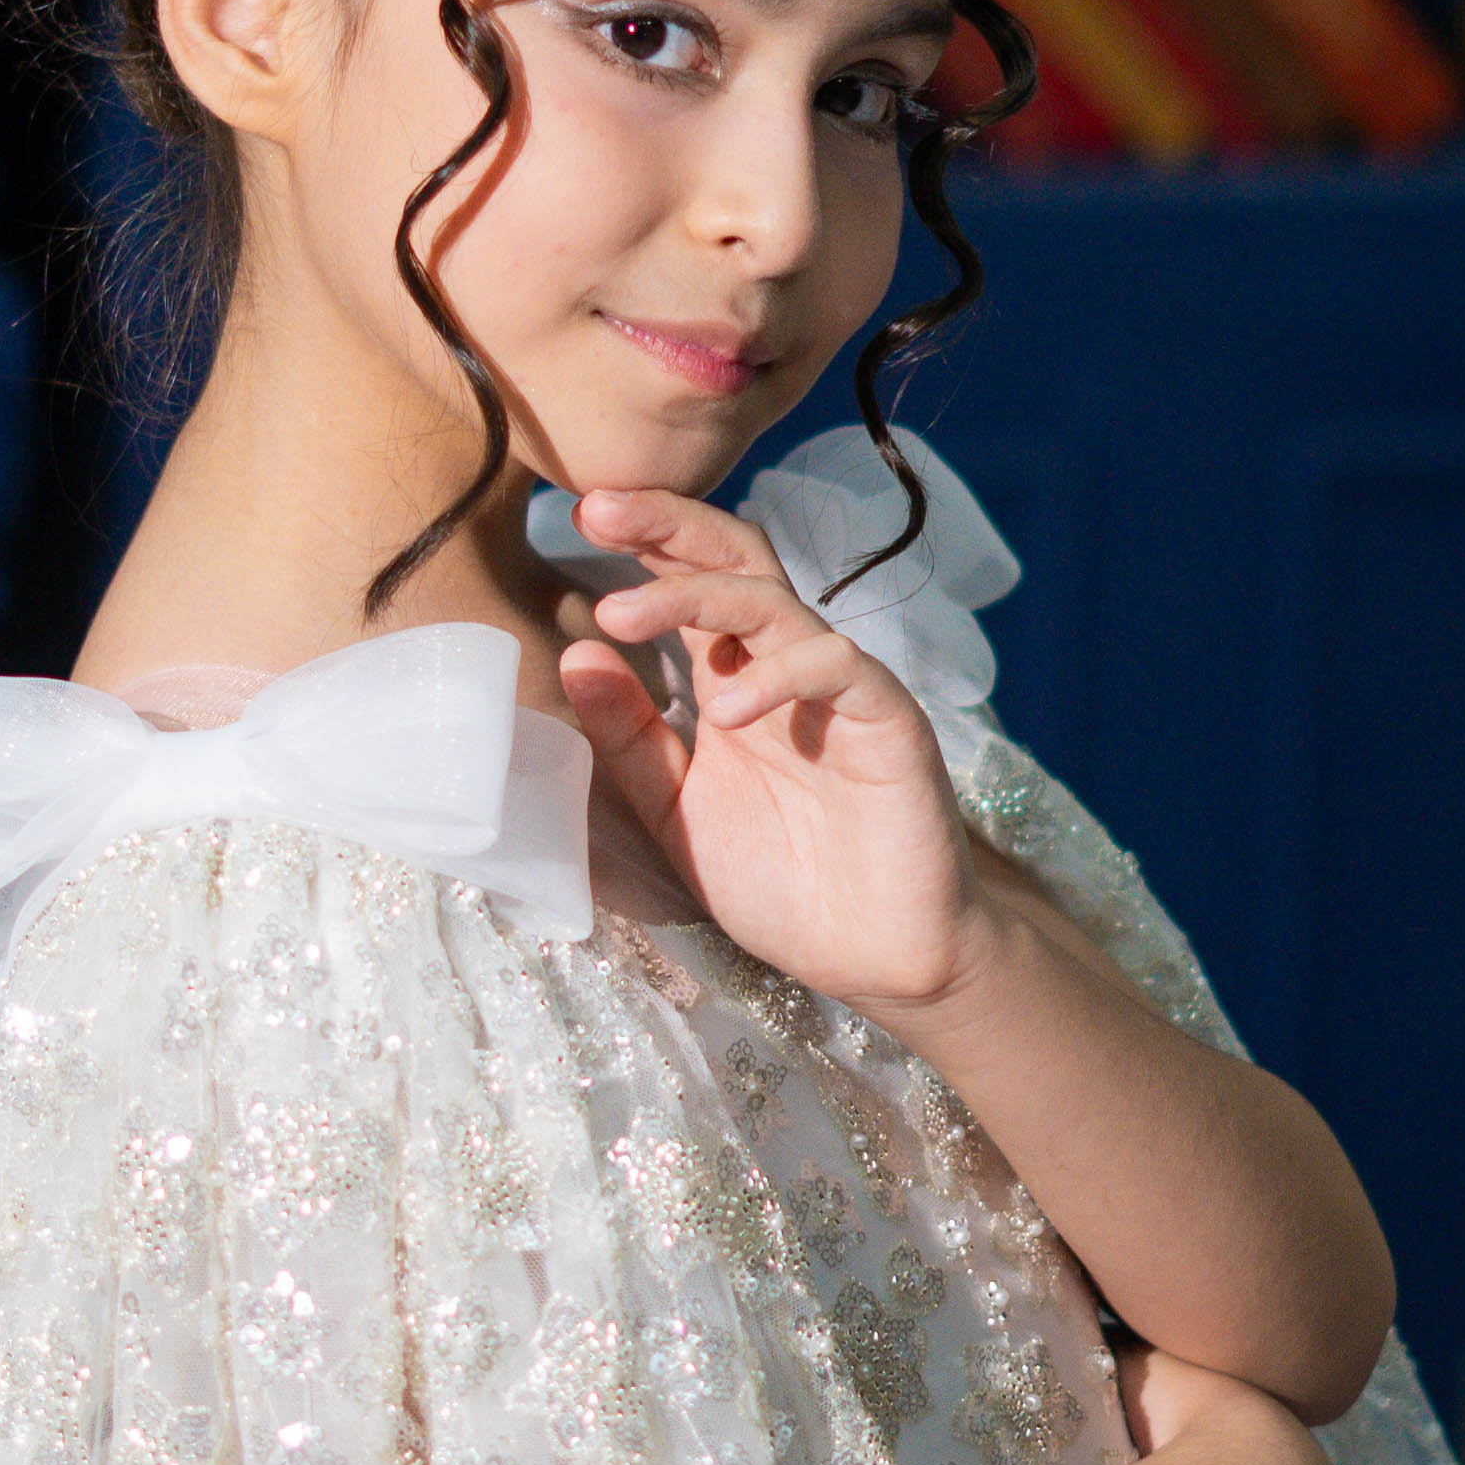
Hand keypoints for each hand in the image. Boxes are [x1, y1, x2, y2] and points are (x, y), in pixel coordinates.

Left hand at [555, 487, 989, 1019]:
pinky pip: (836, 665)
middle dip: (668, 524)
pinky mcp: (887, 718)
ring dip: (694, 596)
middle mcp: (786, 667)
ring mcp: (840, 688)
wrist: (875, 956)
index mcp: (735, 679)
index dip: (642, 542)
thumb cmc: (784, 884)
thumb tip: (576, 648)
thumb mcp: (676, 813)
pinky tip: (727, 709)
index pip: (692, 581)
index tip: (577, 515)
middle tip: (598, 508)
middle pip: (738, 559)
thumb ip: (629, 739)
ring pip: (775, 602)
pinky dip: (777, 674)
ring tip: (621, 614)